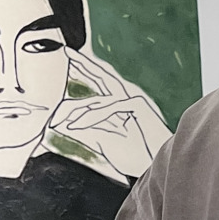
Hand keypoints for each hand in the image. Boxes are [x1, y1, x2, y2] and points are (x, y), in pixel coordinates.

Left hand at [50, 51, 171, 178]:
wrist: (161, 168)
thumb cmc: (140, 157)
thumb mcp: (107, 142)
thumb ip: (89, 130)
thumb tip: (68, 124)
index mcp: (121, 107)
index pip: (97, 94)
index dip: (76, 99)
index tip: (57, 108)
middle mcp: (128, 99)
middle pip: (103, 77)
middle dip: (84, 64)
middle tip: (67, 51)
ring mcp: (135, 100)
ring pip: (101, 98)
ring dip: (78, 111)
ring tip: (59, 122)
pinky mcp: (139, 106)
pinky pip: (110, 107)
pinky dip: (93, 117)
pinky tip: (77, 126)